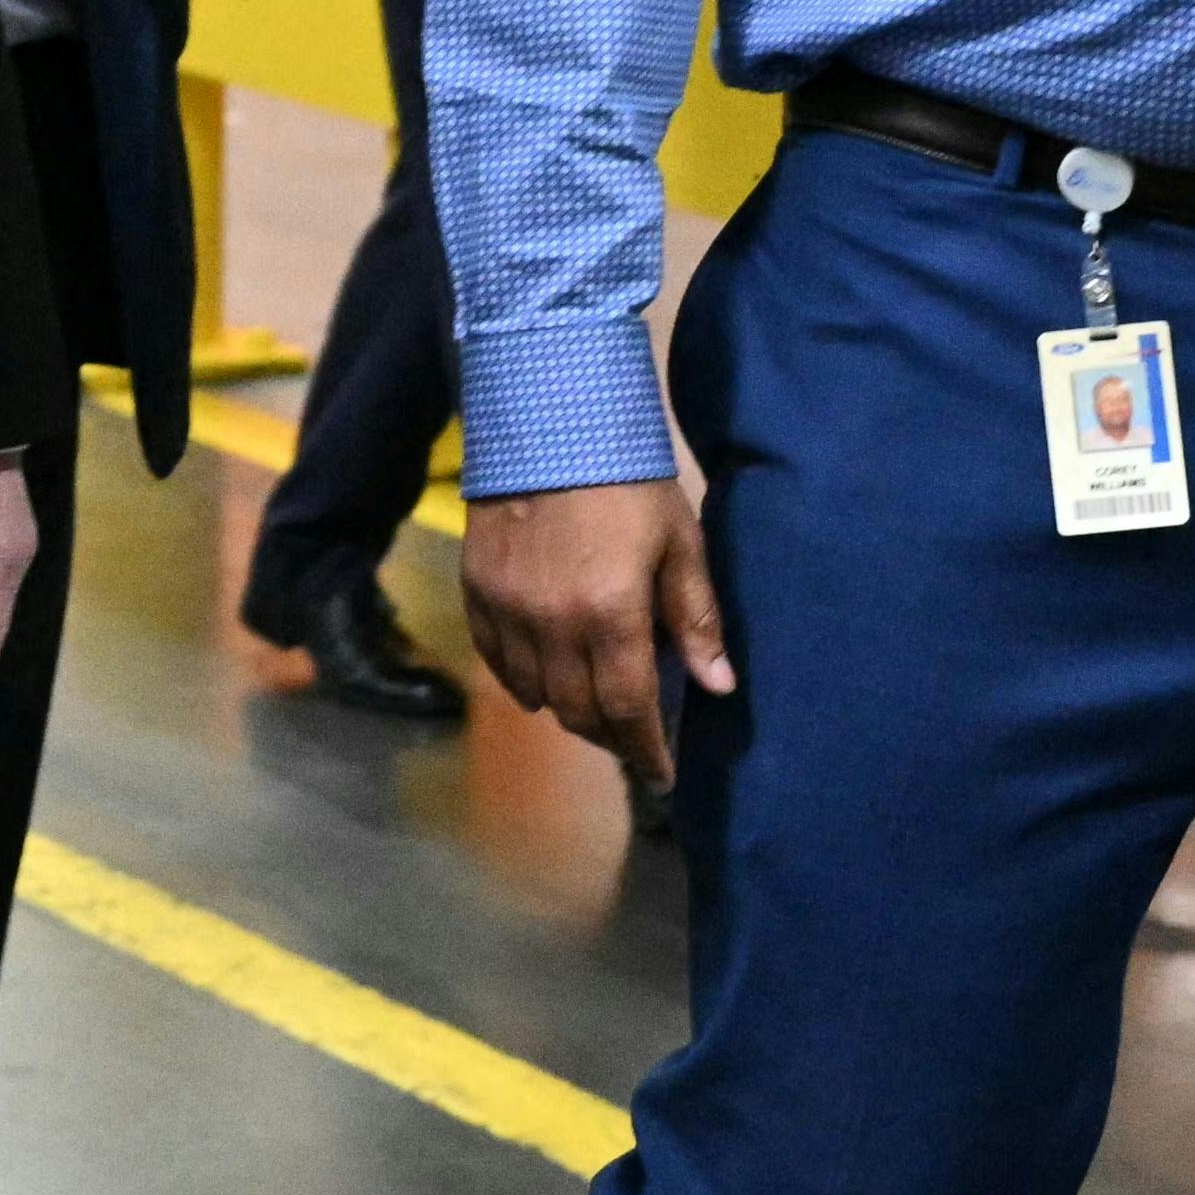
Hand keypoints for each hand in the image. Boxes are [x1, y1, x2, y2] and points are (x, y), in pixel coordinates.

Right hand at [463, 475, 731, 786]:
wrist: (549, 420)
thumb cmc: (629, 479)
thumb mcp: (680, 541)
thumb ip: (696, 617)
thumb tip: (718, 686)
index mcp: (611, 614)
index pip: (629, 709)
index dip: (646, 749)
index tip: (662, 774)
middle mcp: (553, 625)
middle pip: (579, 712)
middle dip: (611, 738)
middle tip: (634, 742)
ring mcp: (508, 611)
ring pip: (535, 694)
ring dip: (568, 713)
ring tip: (594, 713)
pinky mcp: (477, 593)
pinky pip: (496, 662)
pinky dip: (521, 683)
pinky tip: (541, 686)